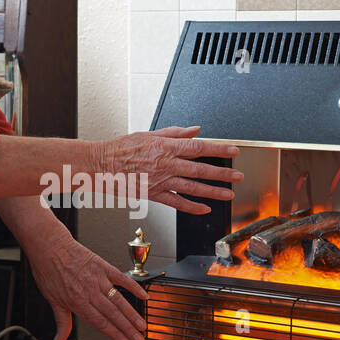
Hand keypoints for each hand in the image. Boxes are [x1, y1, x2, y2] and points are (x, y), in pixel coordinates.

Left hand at [27, 232, 149, 339]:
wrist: (49, 247)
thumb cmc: (49, 271)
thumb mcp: (52, 301)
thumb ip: (62, 323)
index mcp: (77, 302)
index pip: (100, 323)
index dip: (115, 335)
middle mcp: (89, 291)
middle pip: (113, 314)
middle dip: (128, 329)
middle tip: (140, 339)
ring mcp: (97, 278)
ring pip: (119, 300)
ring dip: (132, 314)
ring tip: (142, 325)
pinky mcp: (102, 266)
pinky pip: (121, 278)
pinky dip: (133, 287)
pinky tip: (143, 296)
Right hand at [97, 126, 241, 214]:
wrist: (101, 165)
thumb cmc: (121, 148)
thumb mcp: (149, 134)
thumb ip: (174, 133)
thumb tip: (194, 130)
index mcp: (166, 147)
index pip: (198, 147)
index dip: (218, 149)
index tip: (233, 151)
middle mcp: (166, 164)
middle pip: (200, 169)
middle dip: (222, 173)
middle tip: (238, 176)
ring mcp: (161, 181)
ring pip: (193, 187)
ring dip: (213, 192)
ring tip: (228, 194)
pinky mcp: (154, 194)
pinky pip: (177, 202)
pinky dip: (192, 207)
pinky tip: (205, 209)